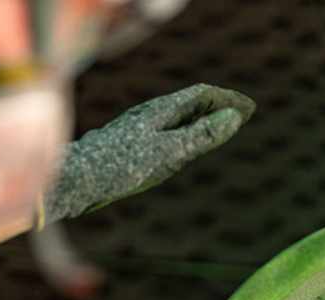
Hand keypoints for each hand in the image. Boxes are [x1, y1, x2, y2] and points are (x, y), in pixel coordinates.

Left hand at [44, 84, 255, 222]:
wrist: (76, 179)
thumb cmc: (120, 165)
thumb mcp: (168, 151)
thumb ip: (200, 135)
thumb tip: (232, 117)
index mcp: (160, 111)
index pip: (201, 95)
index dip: (227, 100)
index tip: (248, 108)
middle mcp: (149, 115)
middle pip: (189, 104)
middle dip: (216, 108)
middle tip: (240, 116)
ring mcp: (138, 129)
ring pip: (176, 119)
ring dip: (200, 120)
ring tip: (217, 128)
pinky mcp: (129, 145)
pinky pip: (164, 134)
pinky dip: (182, 135)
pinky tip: (180, 149)